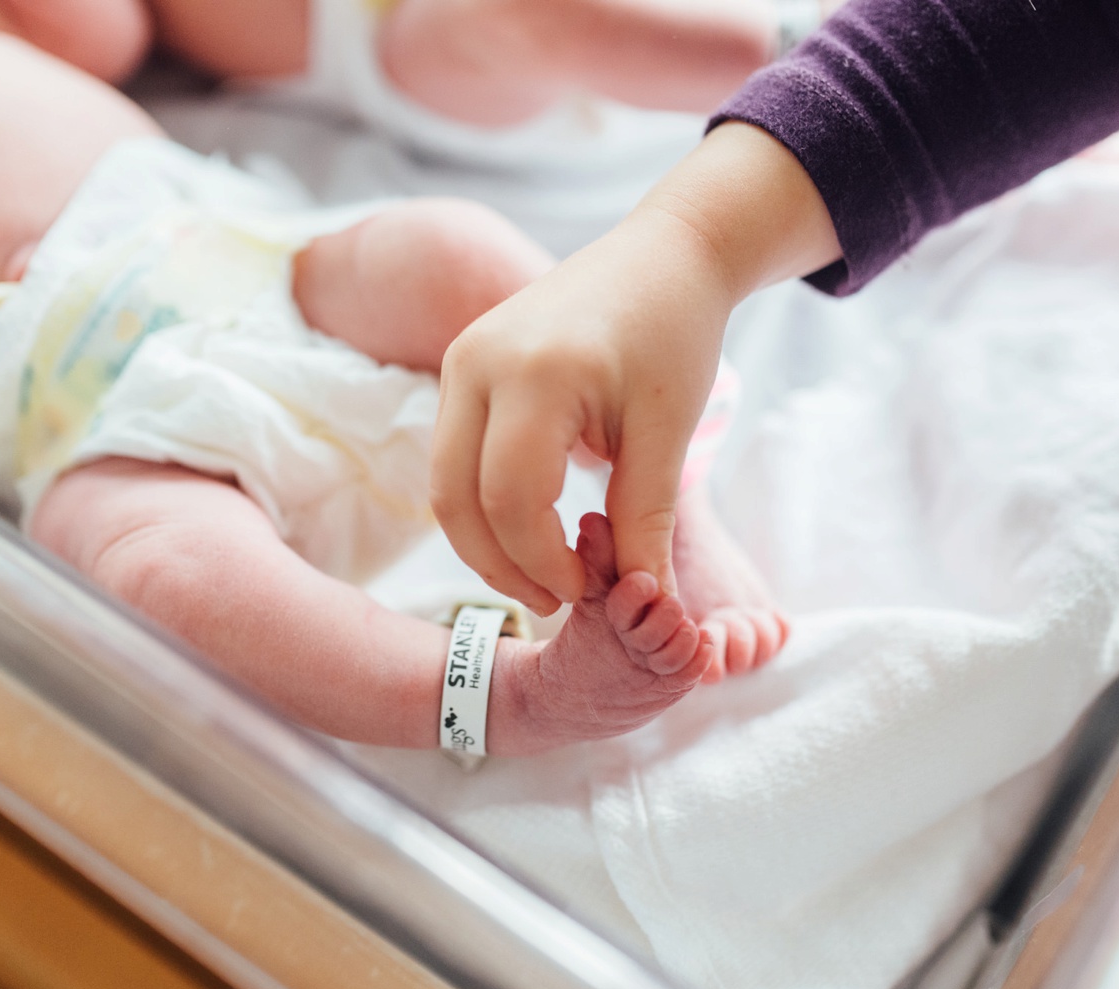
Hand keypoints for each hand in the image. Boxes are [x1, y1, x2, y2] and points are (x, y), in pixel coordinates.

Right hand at [433, 211, 733, 613]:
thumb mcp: (667, 432)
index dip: (540, 561)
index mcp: (536, 374)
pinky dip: (482, 502)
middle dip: (500, 565)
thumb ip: (647, 521)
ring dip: (484, 540)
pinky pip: (452, 453)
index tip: (586, 589)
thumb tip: (646, 604)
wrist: (664, 255)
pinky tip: (531, 527)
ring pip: (444, 481)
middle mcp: (479, 362)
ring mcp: (461, 359)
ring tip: (543, 573)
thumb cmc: (675, 334)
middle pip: (457, 498)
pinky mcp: (460, 363)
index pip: (510, 500)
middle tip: (556, 600)